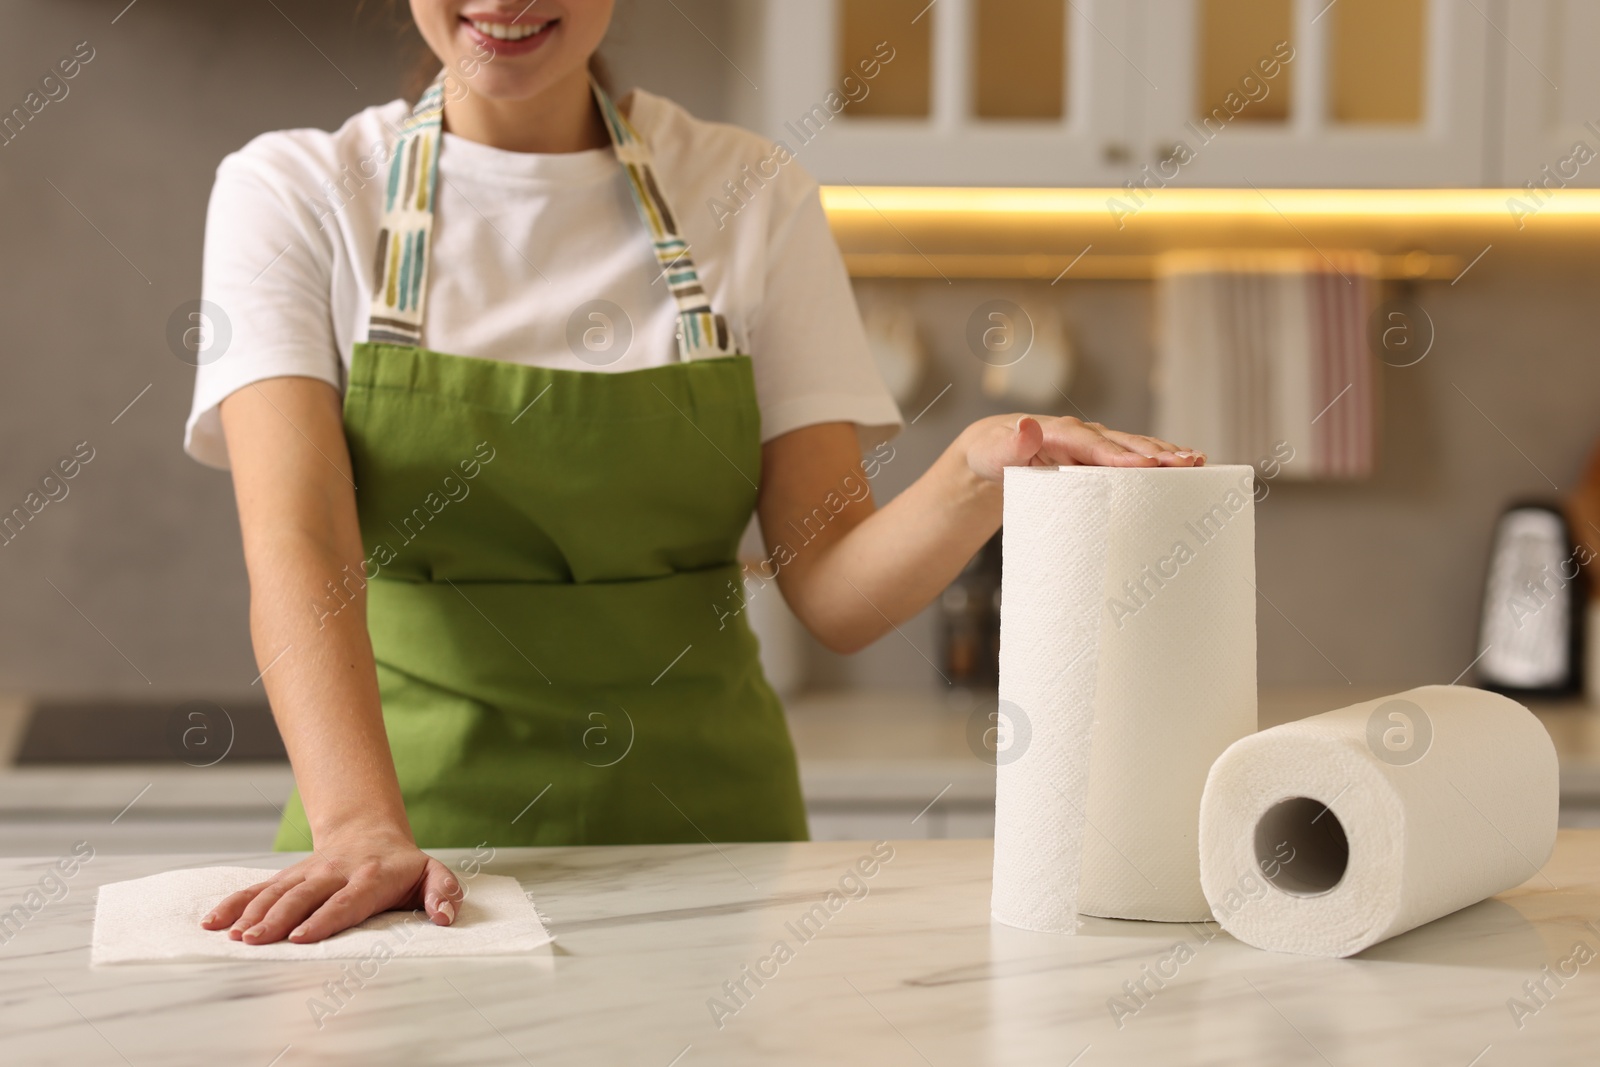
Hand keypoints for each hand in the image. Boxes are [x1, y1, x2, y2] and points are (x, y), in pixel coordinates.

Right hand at [199, 827, 462, 944]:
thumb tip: (446, 916)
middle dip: (279, 918)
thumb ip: (443, 892)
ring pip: (277, 891)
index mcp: (370, 877)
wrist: (371, 832)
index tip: (301, 936)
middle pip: (304, 896)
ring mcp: (308, 873)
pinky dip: (235, 902)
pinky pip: (258, 887)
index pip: (345, 901)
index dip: (323, 918)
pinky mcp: (290, 876)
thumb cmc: (402, 866)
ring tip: (236, 935)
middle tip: (257, 940)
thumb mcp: (433, 874)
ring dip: (254, 912)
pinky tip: (213, 920)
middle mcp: (335, 873)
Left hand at [963, 414, 1203, 482]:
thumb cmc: (991, 453)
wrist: (993, 452)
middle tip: (1188, 462)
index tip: (1144, 464)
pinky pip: (1133, 459)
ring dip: (1166, 454)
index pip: (1091, 443)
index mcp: (1057, 431)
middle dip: (1156, 452)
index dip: (1117, 454)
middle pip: (1123, 442)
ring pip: (1135, 448)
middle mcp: (1082, 434)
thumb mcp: (991, 451)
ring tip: (1198, 463)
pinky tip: (1186, 470)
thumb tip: (1027, 427)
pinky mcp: (1100, 459)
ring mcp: (1093, 445)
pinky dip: (1159, 462)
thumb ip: (1009, 444)